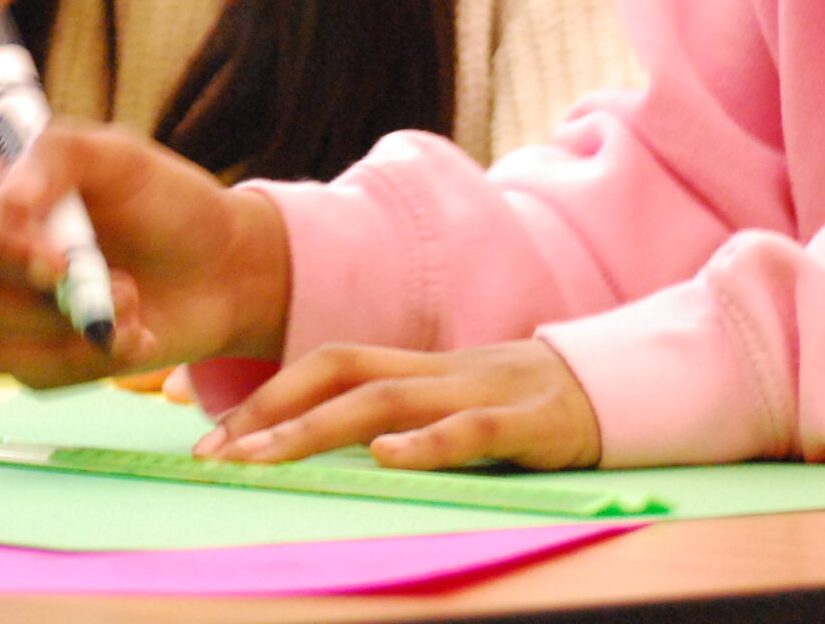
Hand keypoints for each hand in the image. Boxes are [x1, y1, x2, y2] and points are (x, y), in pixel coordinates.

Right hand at [0, 121, 287, 386]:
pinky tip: (136, 336)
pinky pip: (34, 379)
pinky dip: (90, 364)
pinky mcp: (34, 362)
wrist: (218, 270)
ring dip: (75, 333)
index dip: (1, 248)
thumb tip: (11, 198)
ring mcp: (6, 316)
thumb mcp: (123, 158)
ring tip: (135, 302)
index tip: (60, 260)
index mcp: (0, 197)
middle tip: (127, 285)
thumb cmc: (166, 204)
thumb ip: (61, 155)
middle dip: (56, 300)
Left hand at [192, 339, 602, 472]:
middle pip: (341, 372)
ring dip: (319, 428)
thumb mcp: (449, 405)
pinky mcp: (526, 423)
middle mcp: (437, 372)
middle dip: (271, 409)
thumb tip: (312, 443)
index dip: (267, 393)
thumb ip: (392, 417)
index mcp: (416, 368)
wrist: (616, 387)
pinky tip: (389, 459)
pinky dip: (428, 445)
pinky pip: (471, 432)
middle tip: (214, 452)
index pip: (328, 365)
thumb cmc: (518, 407)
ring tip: (267, 458)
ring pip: (389, 400)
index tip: (208, 435)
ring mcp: (480, 392)